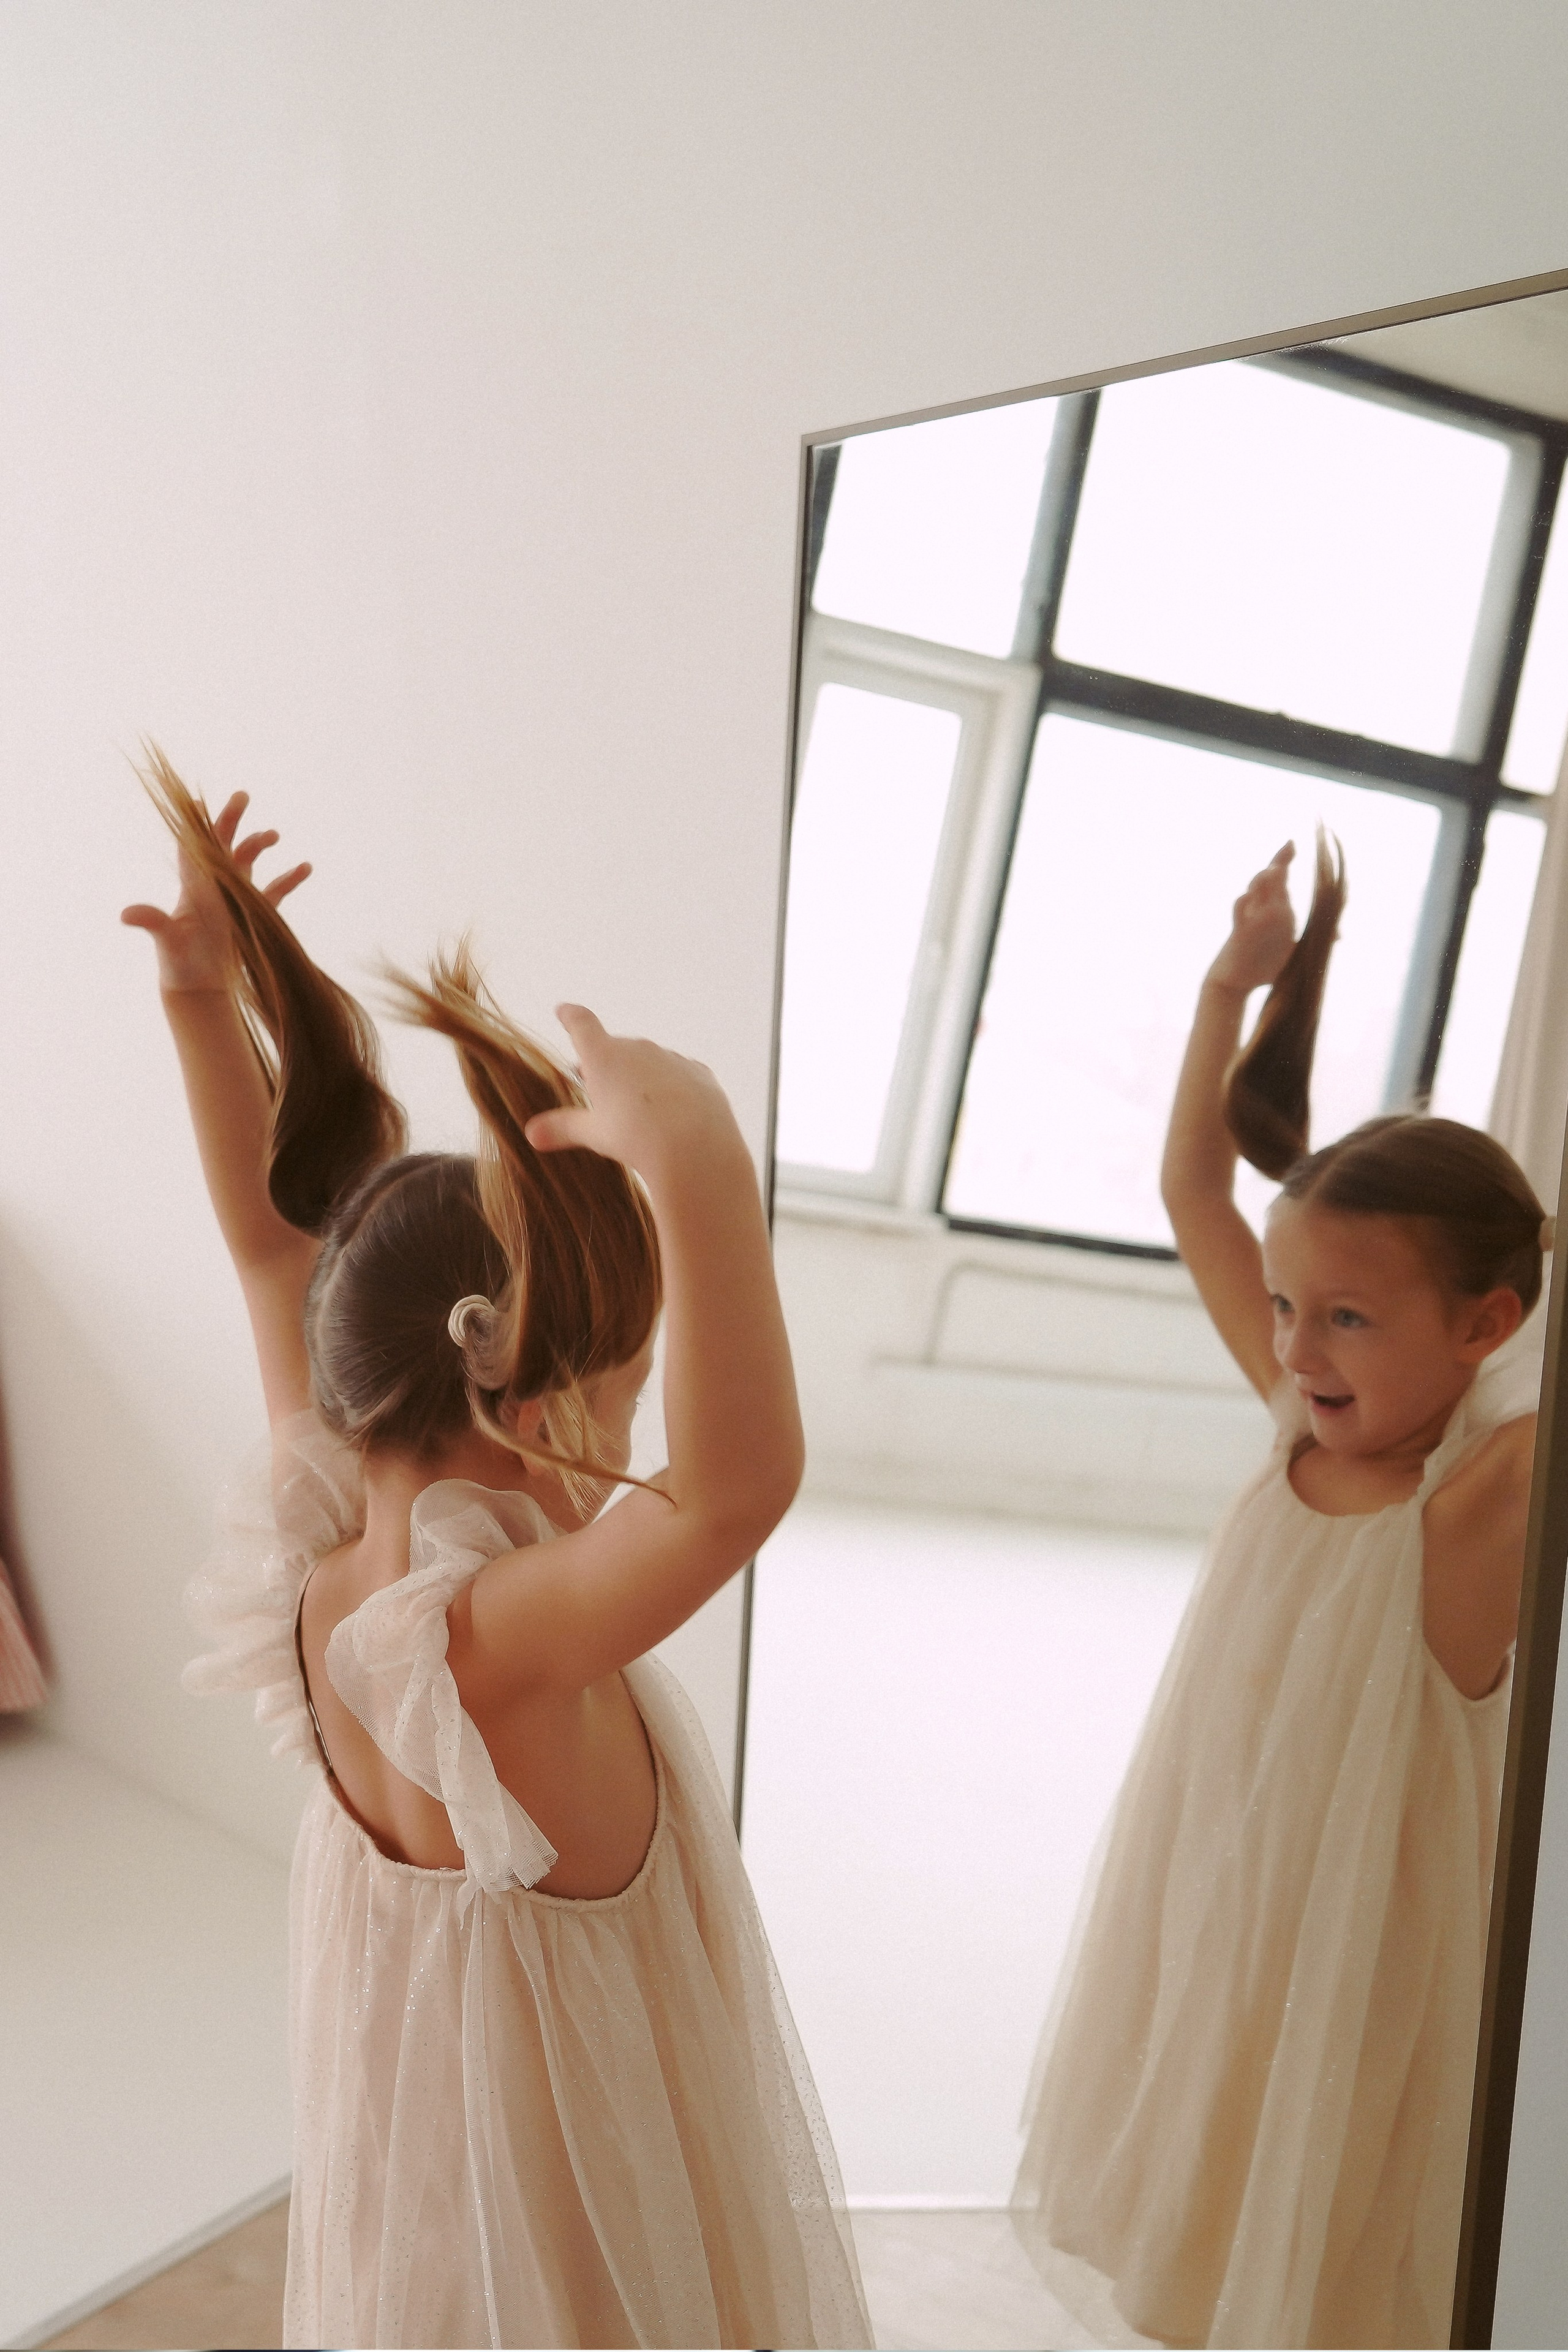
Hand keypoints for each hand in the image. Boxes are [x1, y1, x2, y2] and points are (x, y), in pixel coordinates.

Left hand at [122, 791, 310, 991]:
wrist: (198, 989)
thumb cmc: (179, 966)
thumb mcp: (167, 942)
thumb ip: (153, 923)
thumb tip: (125, 914)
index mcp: (194, 888)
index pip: (193, 847)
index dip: (196, 824)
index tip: (198, 800)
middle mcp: (213, 888)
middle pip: (222, 845)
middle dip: (231, 820)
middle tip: (241, 795)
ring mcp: (233, 901)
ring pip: (247, 862)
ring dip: (258, 845)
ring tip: (272, 835)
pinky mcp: (252, 917)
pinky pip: (274, 891)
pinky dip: (288, 879)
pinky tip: (305, 867)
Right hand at [525, 1006, 745, 1192]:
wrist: (694, 1146)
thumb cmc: (635, 1138)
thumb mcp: (594, 1135)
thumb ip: (563, 1129)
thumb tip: (531, 1134)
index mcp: (604, 1055)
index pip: (581, 1023)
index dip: (570, 1016)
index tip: (563, 1010)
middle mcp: (637, 1048)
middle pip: (614, 1047)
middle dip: (605, 1062)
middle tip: (597, 1086)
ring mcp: (670, 1057)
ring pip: (648, 1061)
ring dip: (639, 1074)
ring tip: (637, 1106)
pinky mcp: (698, 1071)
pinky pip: (678, 1074)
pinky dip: (671, 1086)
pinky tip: (672, 1109)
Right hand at [1208, 842, 1297, 994]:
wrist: (1236, 983)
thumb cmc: (1263, 966)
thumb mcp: (1295, 951)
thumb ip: (1312, 938)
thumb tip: (1338, 935)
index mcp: (1276, 909)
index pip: (1280, 879)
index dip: (1284, 858)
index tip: (1293, 843)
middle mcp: (1262, 909)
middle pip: (1269, 879)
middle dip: (1279, 862)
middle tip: (1290, 846)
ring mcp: (1250, 919)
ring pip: (1253, 891)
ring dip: (1263, 880)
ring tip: (1276, 870)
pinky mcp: (1240, 934)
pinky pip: (1239, 915)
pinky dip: (1243, 905)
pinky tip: (1248, 897)